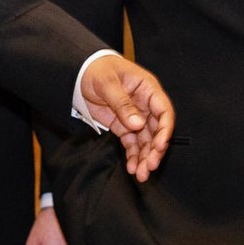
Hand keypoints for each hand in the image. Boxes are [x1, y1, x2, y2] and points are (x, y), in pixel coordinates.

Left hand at [79, 53, 174, 178]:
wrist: (79, 73)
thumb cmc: (96, 70)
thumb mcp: (107, 83)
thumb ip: (122, 103)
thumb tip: (137, 124)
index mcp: (148, 89)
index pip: (164, 111)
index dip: (164, 130)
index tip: (159, 146)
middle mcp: (145, 105)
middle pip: (156, 130)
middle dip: (155, 150)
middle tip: (150, 166)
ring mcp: (135, 116)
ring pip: (146, 140)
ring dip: (145, 157)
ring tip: (141, 174)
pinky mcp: (123, 126)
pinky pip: (132, 143)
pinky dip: (133, 155)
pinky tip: (132, 167)